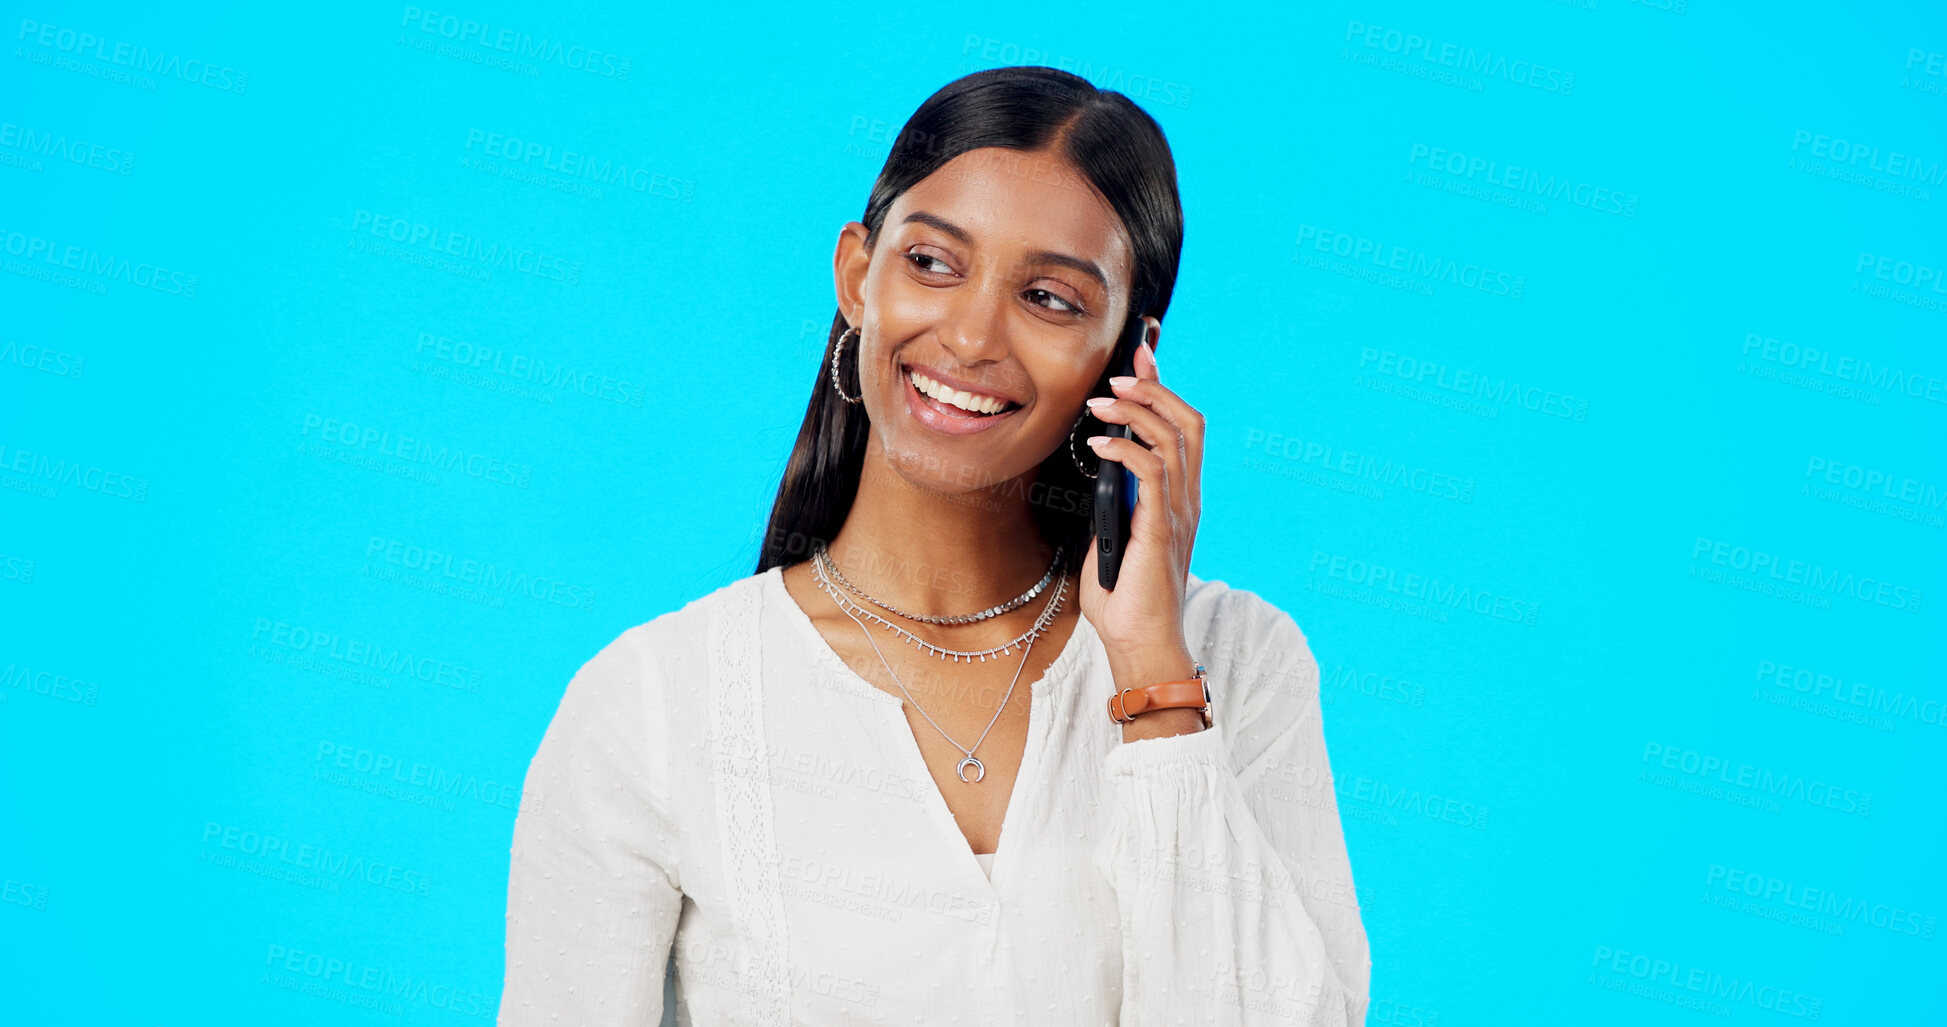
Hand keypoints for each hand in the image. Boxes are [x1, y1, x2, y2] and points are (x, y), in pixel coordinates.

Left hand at [1076, 319, 1205, 709]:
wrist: (1141, 645)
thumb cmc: (1125, 601)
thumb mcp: (1113, 540)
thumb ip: (1113, 508)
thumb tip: (1096, 480)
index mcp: (1180, 500)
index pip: (1183, 430)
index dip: (1164, 389)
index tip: (1140, 358)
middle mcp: (1187, 501)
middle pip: (1187, 422)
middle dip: (1153, 387)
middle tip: (1119, 372)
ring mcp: (1178, 514)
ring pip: (1172, 438)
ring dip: (1135, 411)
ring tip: (1101, 401)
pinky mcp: (1161, 529)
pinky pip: (1152, 471)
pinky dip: (1125, 447)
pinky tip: (1100, 443)